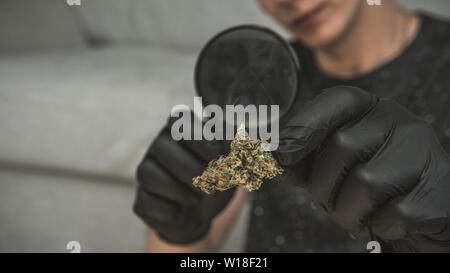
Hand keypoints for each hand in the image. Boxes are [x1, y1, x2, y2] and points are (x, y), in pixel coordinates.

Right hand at [133, 111, 234, 243]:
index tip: (216, 155)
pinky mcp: (142, 199)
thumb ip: (236, 146)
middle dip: (192, 168)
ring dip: (181, 190)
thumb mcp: (233, 161)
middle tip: (210, 182)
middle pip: (162, 146)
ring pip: (149, 174)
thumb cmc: (217, 179)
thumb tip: (236, 140)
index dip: (198, 137)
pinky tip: (182, 210)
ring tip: (197, 197)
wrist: (205, 213)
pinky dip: (171, 211)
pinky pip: (147, 201)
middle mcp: (159, 147)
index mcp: (182, 131)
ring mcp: (147, 172)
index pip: (179, 119)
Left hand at [275, 86, 449, 251]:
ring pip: (365, 182)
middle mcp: (401, 122)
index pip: (336, 101)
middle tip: (329, 203)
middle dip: (324, 186)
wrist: (423, 212)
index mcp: (372, 111)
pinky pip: (394, 213)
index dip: (304, 126)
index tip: (279, 154)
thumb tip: (269, 157)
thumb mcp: (334, 168)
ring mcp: (425, 153)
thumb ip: (304, 160)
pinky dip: (378, 226)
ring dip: (348, 212)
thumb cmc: (371, 187)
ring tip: (357, 215)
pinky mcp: (439, 189)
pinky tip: (384, 222)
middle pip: (342, 146)